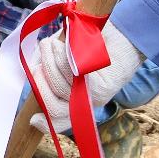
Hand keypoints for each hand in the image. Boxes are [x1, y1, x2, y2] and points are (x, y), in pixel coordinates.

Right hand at [28, 22, 146, 133]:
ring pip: (59, 87)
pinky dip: (61, 56)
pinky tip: (62, 44)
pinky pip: (71, 74)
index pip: (60, 121)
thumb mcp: (67, 55)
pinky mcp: (102, 86)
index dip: (45, 123)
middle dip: (39, 81)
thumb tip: (33, 71)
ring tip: (50, 43)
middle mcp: (87, 103)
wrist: (125, 34)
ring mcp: (95, 97)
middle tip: (40, 58)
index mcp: (78, 100)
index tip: (34, 118)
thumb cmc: (93, 42)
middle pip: (53, 108)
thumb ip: (49, 64)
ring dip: (48, 61)